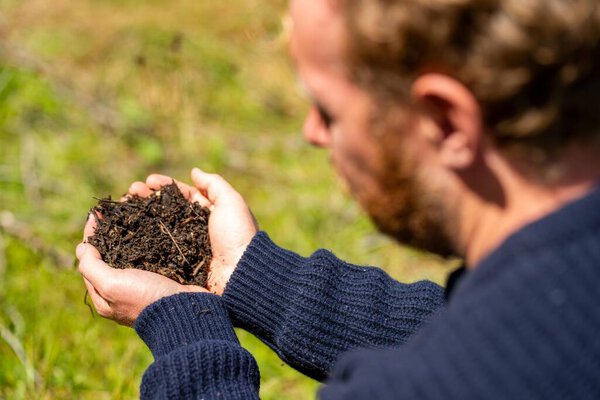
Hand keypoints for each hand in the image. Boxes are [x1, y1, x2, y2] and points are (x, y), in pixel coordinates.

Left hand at [76, 216, 205, 326]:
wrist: (185, 311)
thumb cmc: (146, 298)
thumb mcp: (112, 285)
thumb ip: (92, 267)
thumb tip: (81, 248)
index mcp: (104, 296)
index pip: (89, 261)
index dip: (90, 236)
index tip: (95, 214)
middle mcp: (122, 291)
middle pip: (109, 257)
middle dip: (109, 234)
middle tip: (114, 213)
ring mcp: (143, 285)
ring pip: (131, 255)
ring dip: (129, 236)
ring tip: (132, 216)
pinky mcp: (162, 279)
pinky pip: (150, 257)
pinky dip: (148, 242)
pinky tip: (152, 230)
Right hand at [134, 168, 257, 294]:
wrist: (239, 276)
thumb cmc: (237, 237)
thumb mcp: (232, 204)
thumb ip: (214, 185)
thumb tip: (194, 172)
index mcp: (210, 214)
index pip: (183, 195)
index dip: (165, 186)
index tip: (147, 181)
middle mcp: (196, 230)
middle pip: (167, 209)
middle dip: (147, 198)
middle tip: (130, 192)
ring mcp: (186, 248)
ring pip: (158, 227)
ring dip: (140, 215)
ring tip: (124, 205)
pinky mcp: (178, 265)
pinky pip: (156, 248)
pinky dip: (141, 238)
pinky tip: (128, 229)